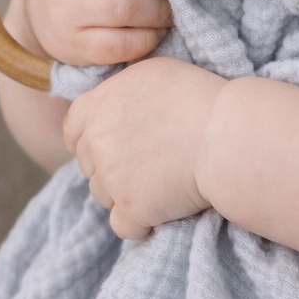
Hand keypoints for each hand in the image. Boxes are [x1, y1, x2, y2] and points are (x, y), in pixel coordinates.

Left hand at [65, 58, 223, 238]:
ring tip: (160, 183)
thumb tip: (118, 104)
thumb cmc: (200, 97)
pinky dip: (141, 223)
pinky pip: (124, 226)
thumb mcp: (153, 72)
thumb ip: (123, 91)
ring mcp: (112, 178)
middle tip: (146, 163)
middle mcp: (97, 141)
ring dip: (124, 194)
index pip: (72, 129)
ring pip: (103, 196)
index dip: (89, 138)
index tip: (109, 144)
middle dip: (110, 167)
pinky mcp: (132, 208)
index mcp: (98, 105)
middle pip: (88, 165)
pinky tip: (162, 211)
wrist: (225, 135)